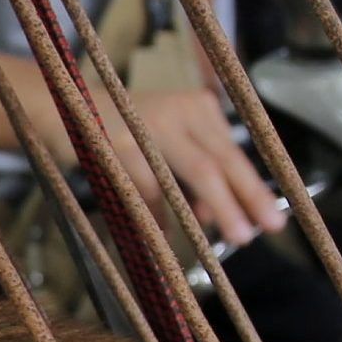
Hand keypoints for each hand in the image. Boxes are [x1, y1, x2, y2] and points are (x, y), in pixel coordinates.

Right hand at [132, 86, 287, 251]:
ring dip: (217, 208)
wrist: (67, 106)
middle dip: (246, 199)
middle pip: (221, 161)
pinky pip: (150, 188)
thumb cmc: (125, 130)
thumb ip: (195, 172)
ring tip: (233, 236)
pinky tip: (166, 233)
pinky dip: (160, 215)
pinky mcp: (119, 144)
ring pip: (196, 172)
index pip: (233, 153)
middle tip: (262, 231)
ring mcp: (149, 126)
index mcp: (197, 107)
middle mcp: (178, 110)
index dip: (253, 189)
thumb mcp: (168, 141)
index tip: (274, 220)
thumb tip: (216, 215)